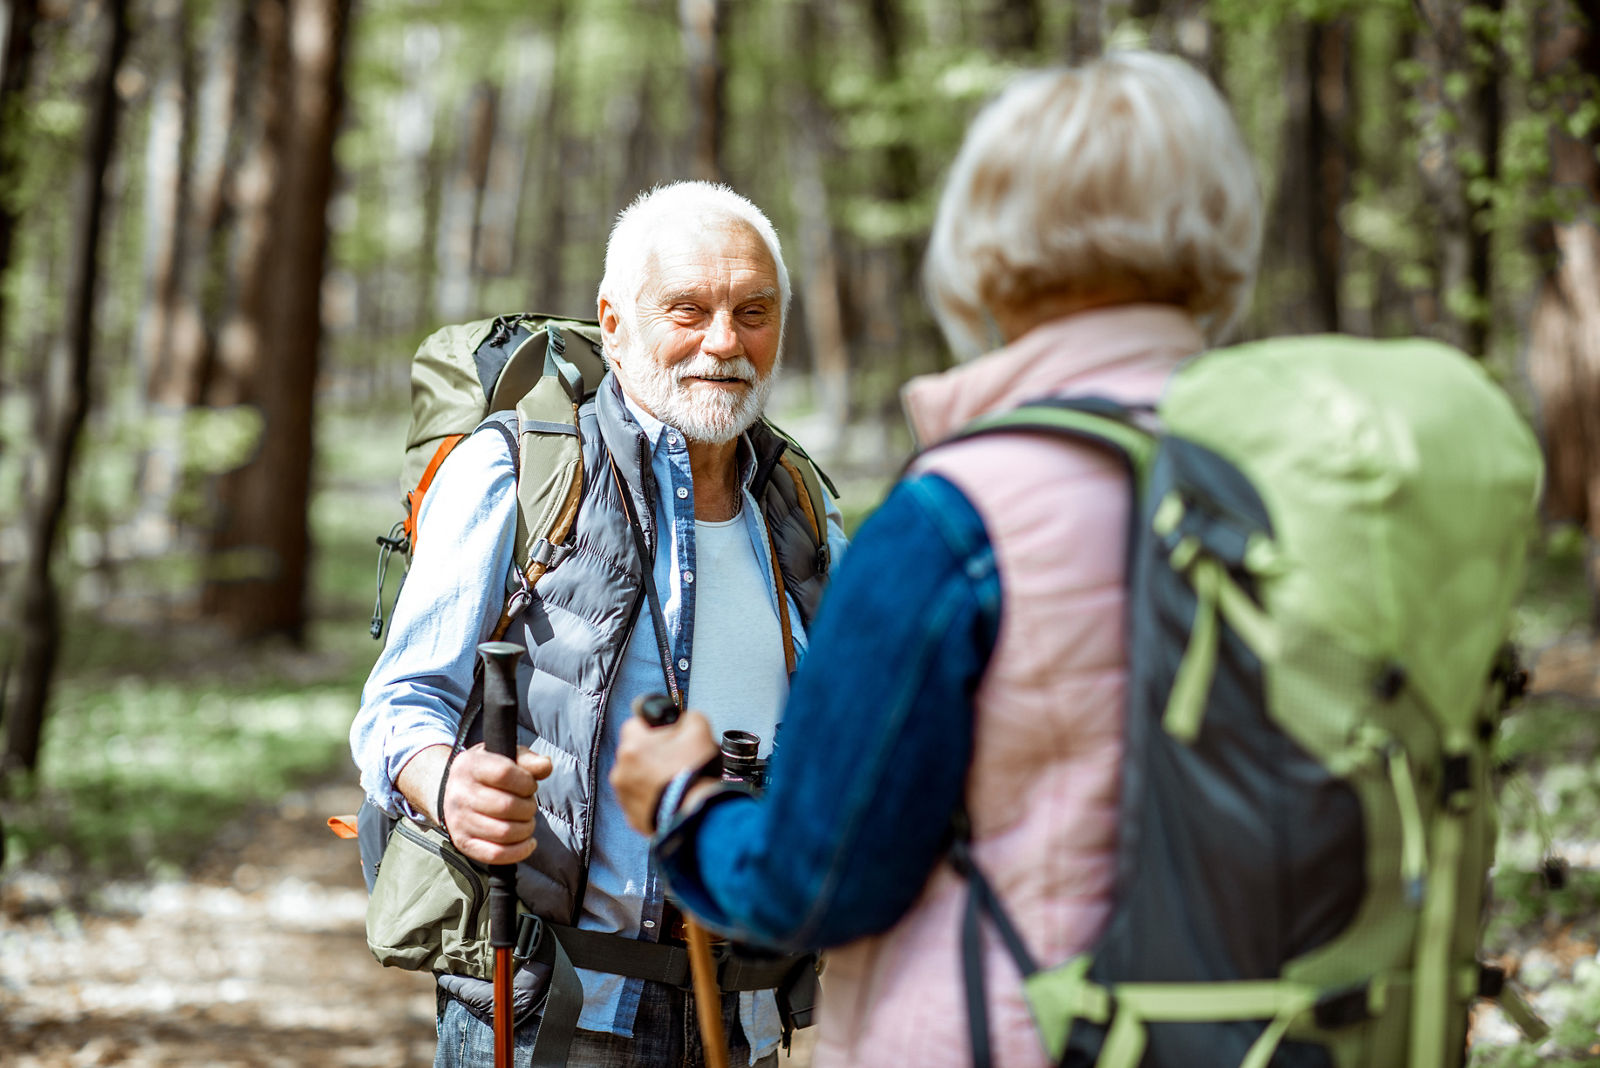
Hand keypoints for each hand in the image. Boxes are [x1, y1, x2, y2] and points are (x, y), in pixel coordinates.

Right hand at [441, 744, 553, 864]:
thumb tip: (545, 765)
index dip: (526, 782)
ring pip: (504, 832)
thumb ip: (528, 760)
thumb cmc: (487, 773)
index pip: (504, 774)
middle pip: (506, 806)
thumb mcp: (506, 757)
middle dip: (528, 807)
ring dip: (526, 828)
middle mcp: (460, 793)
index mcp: (469, 766)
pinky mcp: (463, 843)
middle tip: (529, 805)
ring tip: (527, 821)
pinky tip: (529, 842)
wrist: (454, 791)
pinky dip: (519, 851)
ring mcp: (458, 820)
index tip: (530, 785)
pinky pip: (495, 854)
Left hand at [611, 710, 717, 834]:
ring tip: (675, 782)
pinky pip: (640, 801)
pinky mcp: (632, 816)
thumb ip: (687, 717)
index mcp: (633, 744)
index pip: (636, 724)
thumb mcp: (699, 728)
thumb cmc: (694, 773)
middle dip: (653, 754)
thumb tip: (683, 719)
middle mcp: (621, 769)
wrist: (695, 814)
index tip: (669, 735)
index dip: (655, 728)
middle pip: (635, 752)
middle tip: (676, 760)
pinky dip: (653, 798)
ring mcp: (624, 795)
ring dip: (651, 777)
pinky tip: (671, 797)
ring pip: (636, 778)